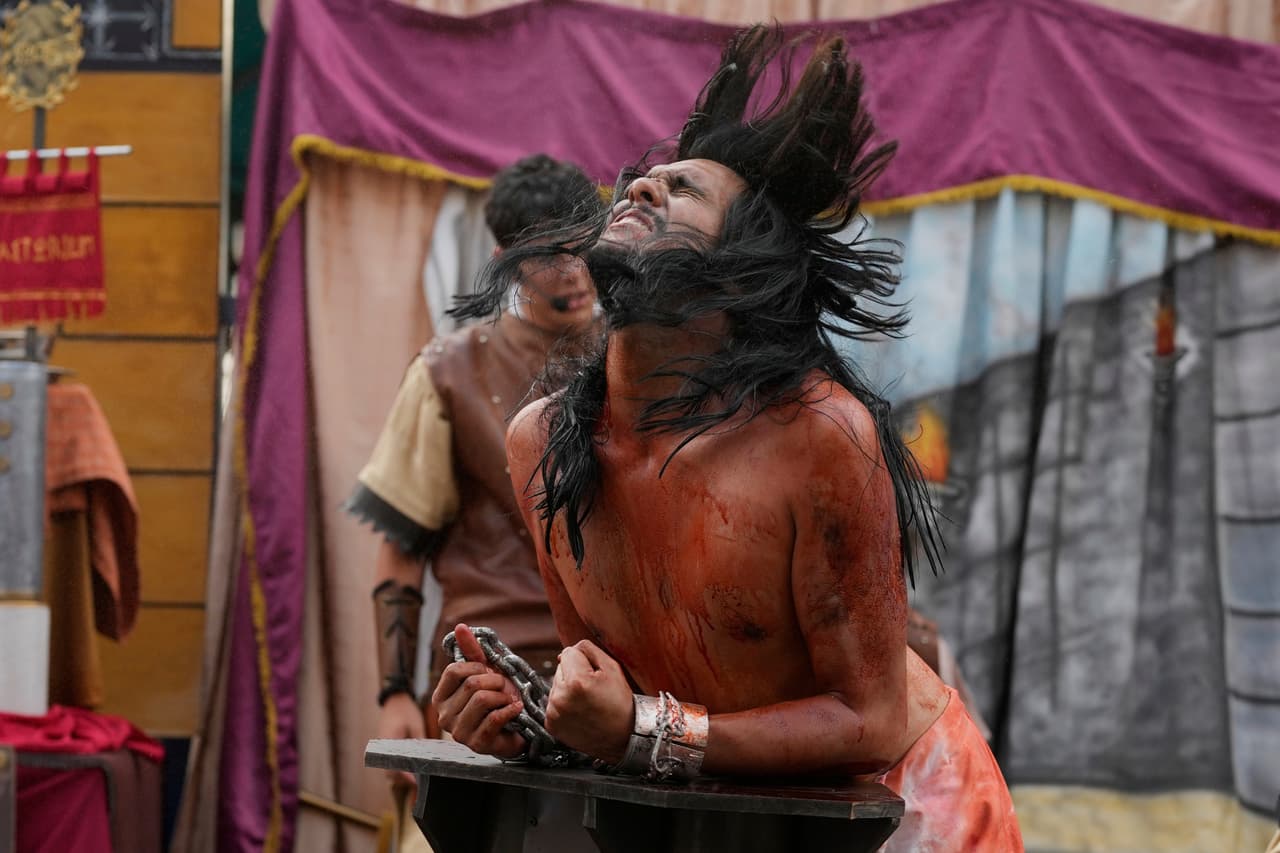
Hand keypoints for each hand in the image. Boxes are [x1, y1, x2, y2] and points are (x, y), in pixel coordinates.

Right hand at [376, 692, 425, 784]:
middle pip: (390, 773)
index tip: (417, 782)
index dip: (406, 777)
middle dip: (403, 779)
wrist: (395, 700)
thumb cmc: (407, 711)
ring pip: (389, 770)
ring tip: (418, 775)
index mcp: (389, 743)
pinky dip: (398, 768)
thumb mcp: (416, 726)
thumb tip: (427, 761)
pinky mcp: (384, 749)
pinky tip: (412, 766)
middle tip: (421, 780)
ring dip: (401, 775)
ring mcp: (382, 750)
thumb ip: (420, 743)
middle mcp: (382, 749)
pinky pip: (389, 763)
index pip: (394, 767)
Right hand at [431, 624, 526, 758]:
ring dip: (503, 696)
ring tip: (509, 699)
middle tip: (505, 688)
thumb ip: (472, 651)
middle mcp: (444, 716)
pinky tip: (516, 709)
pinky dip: (510, 710)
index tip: (489, 673)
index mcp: (441, 697)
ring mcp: (458, 733)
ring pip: (482, 699)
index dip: (477, 667)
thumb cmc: (496, 699)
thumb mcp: (484, 672)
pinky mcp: (476, 745)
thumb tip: (460, 626)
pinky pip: (494, 719)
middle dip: (496, 681)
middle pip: (471, 684)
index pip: (453, 671)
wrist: (514, 729)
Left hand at [545, 640, 633, 763]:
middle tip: (591, 690)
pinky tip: (579, 712)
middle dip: (574, 675)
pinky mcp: (551, 724)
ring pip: (555, 685)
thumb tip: (567, 650)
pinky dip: (563, 704)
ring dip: (567, 689)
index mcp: (576, 681)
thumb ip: (588, 649)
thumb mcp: (612, 668)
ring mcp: (554, 713)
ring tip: (586, 702)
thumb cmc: (620, 703)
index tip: (594, 676)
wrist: (623, 737)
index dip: (584, 661)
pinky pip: (553, 702)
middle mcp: (561, 698)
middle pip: (559, 668)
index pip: (568, 652)